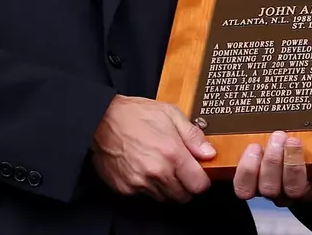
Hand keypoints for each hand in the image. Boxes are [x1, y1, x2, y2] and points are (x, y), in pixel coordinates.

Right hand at [90, 96, 214, 202]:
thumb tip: (209, 152)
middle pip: (183, 196)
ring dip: (168, 187)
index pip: (199, 185)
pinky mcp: (126, 188)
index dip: (202, 180)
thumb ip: (193, 135)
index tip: (199, 173)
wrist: (102, 120)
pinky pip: (145, 196)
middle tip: (181, 170)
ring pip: (165, 198)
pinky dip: (149, 187)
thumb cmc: (135, 114)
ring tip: (162, 167)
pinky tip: (146, 169)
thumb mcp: (171, 114)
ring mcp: (141, 183)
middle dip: (186, 185)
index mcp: (172, 153)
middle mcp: (158, 172)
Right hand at [232, 131, 311, 204]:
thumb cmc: (276, 151)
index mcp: (259, 183)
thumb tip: (216, 142)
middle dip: (272, 162)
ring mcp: (303, 190)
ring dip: (294, 165)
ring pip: (294, 190)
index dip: (247, 171)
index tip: (253, 147)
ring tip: (295, 141)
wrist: (309, 166)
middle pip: (270, 188)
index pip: (246, 189)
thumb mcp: (255, 147)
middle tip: (277, 137)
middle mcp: (280, 191)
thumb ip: (241, 142)